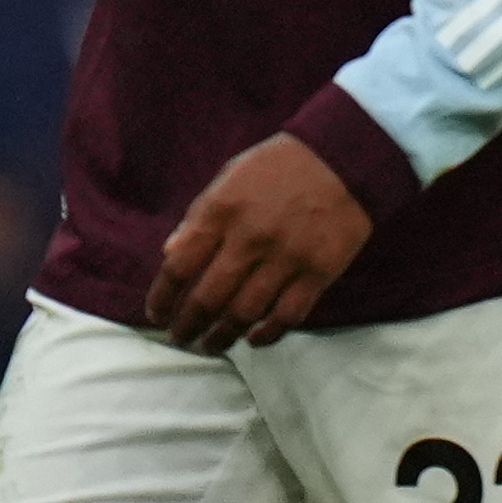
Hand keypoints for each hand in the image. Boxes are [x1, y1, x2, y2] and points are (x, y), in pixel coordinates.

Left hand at [147, 135, 371, 352]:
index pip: (179, 267)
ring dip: (222, 336)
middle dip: (188, 325)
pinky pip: (288, 315)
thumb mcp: (229, 179)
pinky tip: (254, 339)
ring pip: (245, 313)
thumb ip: (199, 217)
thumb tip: (170, 254)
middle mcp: (250, 238)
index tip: (157, 313)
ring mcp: (287, 257)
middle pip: (208, 298)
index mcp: (221, 212)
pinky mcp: (320, 270)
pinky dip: (268, 334)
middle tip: (182, 337)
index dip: (162, 298)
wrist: (344, 157)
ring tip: (212, 345)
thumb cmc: (280, 166)